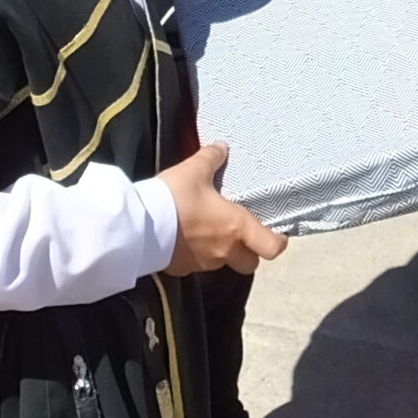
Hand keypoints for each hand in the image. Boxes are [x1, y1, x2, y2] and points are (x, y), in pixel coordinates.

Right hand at [158, 144, 287, 275]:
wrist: (140, 227)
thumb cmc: (176, 198)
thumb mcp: (194, 170)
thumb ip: (211, 158)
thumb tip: (222, 147)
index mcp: (236, 227)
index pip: (272, 247)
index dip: (277, 242)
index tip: (275, 233)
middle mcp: (225, 250)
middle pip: (251, 263)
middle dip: (250, 253)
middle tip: (240, 235)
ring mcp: (203, 264)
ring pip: (223, 264)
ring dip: (222, 252)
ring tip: (207, 231)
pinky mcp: (182, 269)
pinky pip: (197, 265)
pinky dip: (196, 254)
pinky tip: (184, 238)